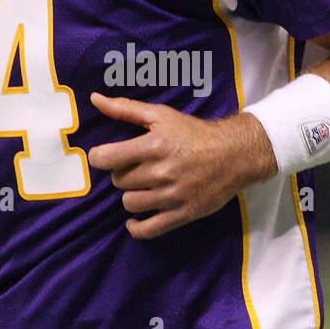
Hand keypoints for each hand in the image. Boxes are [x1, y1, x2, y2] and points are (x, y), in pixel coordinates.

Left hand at [88, 92, 276, 238]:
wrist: (234, 155)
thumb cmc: (194, 133)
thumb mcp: (161, 115)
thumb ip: (125, 108)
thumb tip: (95, 99)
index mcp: (153, 146)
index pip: (106, 159)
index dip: (99, 157)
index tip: (105, 156)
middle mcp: (160, 172)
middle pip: (119, 181)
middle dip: (123, 173)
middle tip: (137, 167)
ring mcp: (171, 196)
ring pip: (129, 203)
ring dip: (132, 195)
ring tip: (143, 186)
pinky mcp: (182, 214)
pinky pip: (148, 229)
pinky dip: (136, 227)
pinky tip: (136, 218)